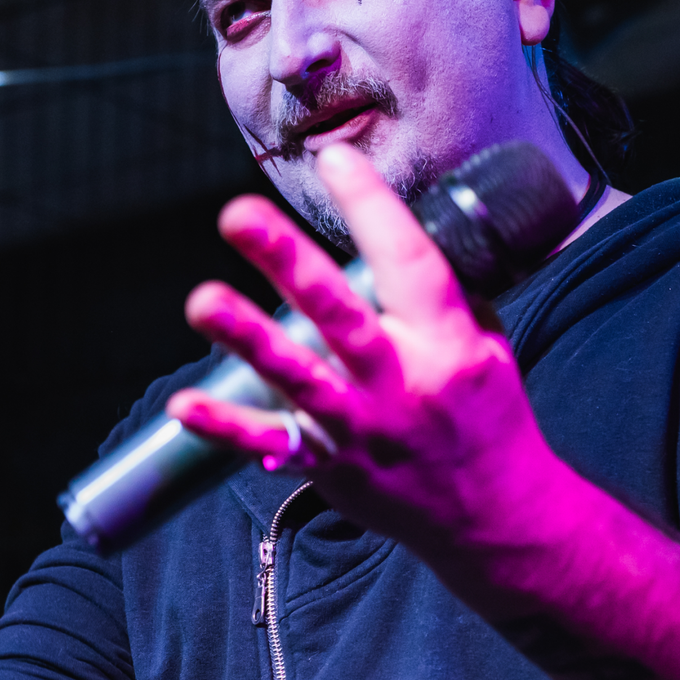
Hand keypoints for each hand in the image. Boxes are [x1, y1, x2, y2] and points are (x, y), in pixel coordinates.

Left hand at [168, 145, 571, 586]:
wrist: (497, 521)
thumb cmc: (488, 419)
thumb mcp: (487, 346)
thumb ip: (441, 293)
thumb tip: (394, 228)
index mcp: (448, 343)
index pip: (409, 262)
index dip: (371, 207)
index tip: (333, 159)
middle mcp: (401, 383)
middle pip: (339, 314)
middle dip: (288, 261)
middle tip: (238, 214)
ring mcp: (360, 428)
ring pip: (297, 377)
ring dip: (247, 338)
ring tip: (201, 301)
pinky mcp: (328, 466)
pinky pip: (269, 444)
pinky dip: (224, 428)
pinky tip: (182, 405)